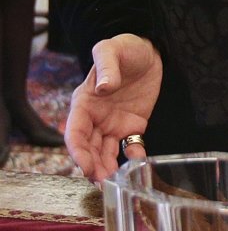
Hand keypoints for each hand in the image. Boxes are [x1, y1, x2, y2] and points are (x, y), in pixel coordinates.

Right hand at [65, 34, 162, 183]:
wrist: (150, 51)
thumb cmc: (124, 48)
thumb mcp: (111, 50)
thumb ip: (106, 67)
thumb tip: (102, 87)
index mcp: (84, 103)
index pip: (75, 133)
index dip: (78, 152)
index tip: (86, 166)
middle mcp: (95, 117)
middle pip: (88, 148)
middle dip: (92, 166)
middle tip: (102, 182)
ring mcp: (113, 123)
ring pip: (105, 152)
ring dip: (108, 168)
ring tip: (115, 183)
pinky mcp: (132, 125)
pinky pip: (130, 146)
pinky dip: (133, 157)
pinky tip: (138, 163)